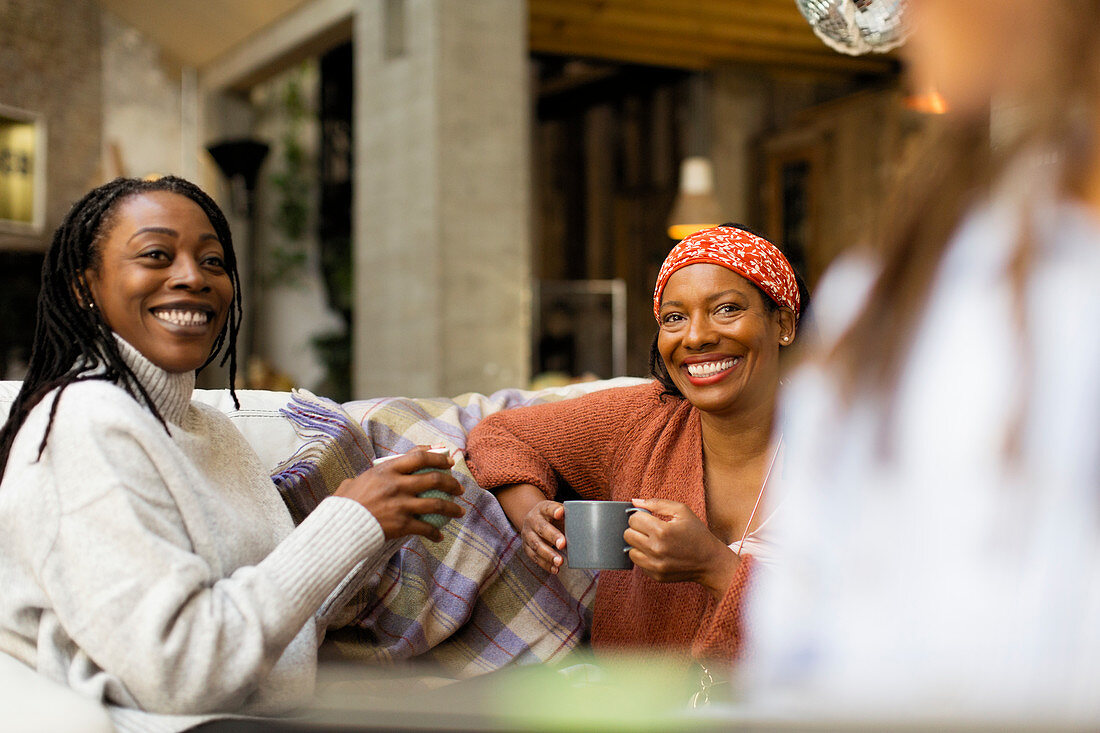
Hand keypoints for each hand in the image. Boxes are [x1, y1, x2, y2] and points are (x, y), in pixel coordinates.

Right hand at [334, 448, 464, 541]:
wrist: (339, 526)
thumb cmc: (344, 504)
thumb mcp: (356, 480)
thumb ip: (371, 474)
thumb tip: (378, 470)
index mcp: (387, 469)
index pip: (420, 457)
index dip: (438, 457)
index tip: (448, 461)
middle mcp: (397, 484)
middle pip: (434, 479)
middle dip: (451, 483)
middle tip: (458, 488)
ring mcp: (400, 504)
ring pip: (436, 504)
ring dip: (452, 508)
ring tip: (460, 511)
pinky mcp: (401, 524)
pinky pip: (425, 528)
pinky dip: (434, 533)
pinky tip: (439, 536)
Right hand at [520, 500, 565, 573]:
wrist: (531, 521)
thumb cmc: (551, 518)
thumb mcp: (558, 512)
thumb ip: (570, 517)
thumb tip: (592, 528)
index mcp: (542, 509)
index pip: (548, 508)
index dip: (554, 510)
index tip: (561, 513)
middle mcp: (532, 520)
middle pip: (541, 528)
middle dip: (552, 536)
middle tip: (563, 544)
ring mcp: (527, 534)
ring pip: (536, 545)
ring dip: (548, 554)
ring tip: (560, 561)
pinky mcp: (526, 548)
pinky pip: (534, 557)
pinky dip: (545, 564)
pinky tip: (555, 569)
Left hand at [624, 498, 739, 599]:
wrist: (710, 561)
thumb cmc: (696, 533)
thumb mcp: (681, 511)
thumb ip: (657, 503)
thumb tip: (634, 501)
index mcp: (662, 531)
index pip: (633, 519)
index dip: (640, 516)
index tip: (649, 518)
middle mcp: (656, 549)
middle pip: (628, 535)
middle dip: (637, 529)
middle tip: (650, 529)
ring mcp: (655, 565)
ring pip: (630, 550)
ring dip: (638, 544)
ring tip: (653, 541)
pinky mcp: (656, 575)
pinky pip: (638, 563)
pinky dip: (644, 557)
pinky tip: (657, 553)